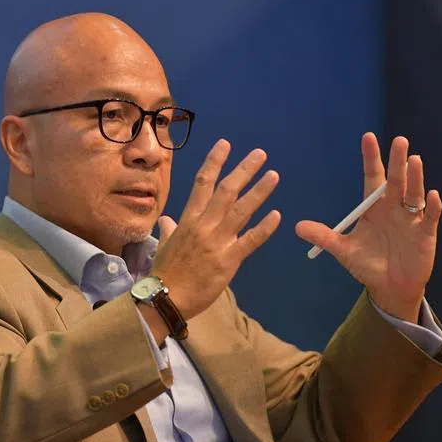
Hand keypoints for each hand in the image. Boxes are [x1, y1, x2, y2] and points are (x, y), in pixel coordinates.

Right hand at [151, 139, 281, 320]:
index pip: (202, 183)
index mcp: (188, 219)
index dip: (215, 162)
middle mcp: (204, 225)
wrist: (166, 297)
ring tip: (274, 175)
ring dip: (259, 191)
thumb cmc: (165, 271)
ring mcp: (217, 241)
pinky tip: (277, 215)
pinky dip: (264, 227)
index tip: (225, 144)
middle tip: (260, 154)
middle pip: (226, 190)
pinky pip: (250, 240)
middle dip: (244, 170)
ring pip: (241, 210)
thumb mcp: (165, 245)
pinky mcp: (229, 259)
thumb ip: (169, 229)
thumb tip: (167, 220)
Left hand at [294, 134, 441, 321]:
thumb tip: (297, 226)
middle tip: (398, 140)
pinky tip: (432, 195)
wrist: (390, 288)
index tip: (367, 137)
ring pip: (414, 193)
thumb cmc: (368, 265)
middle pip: (396, 180)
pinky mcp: (426, 233)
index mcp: (374, 208)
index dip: (371, 158)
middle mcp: (394, 208)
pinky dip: (432, 206)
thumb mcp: (344, 251)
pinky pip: (430, 216)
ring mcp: (411, 219)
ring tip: (413, 160)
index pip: (373, 177)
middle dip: (396, 161)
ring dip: (415, 178)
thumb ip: (324, 237)